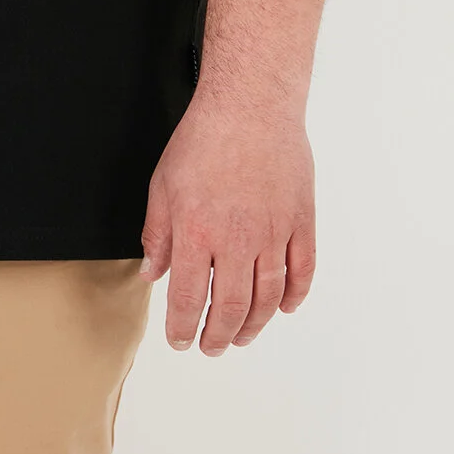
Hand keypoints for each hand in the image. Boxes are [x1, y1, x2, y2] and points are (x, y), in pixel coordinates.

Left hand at [138, 97, 315, 353]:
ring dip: (254, 325)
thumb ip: (157, 233)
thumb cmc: (202, 139)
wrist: (250, 106)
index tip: (180, 341)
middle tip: (211, 347)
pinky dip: (293, 296)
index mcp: (197, 234)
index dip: (183, 328)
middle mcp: (236, 242)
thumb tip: (152, 272)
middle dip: (218, 336)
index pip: (189, 299)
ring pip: (267, 298)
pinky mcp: (300, 223)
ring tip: (242, 336)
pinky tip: (282, 307)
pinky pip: (302, 272)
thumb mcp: (163, 184)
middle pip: (231, 309)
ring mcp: (273, 235)